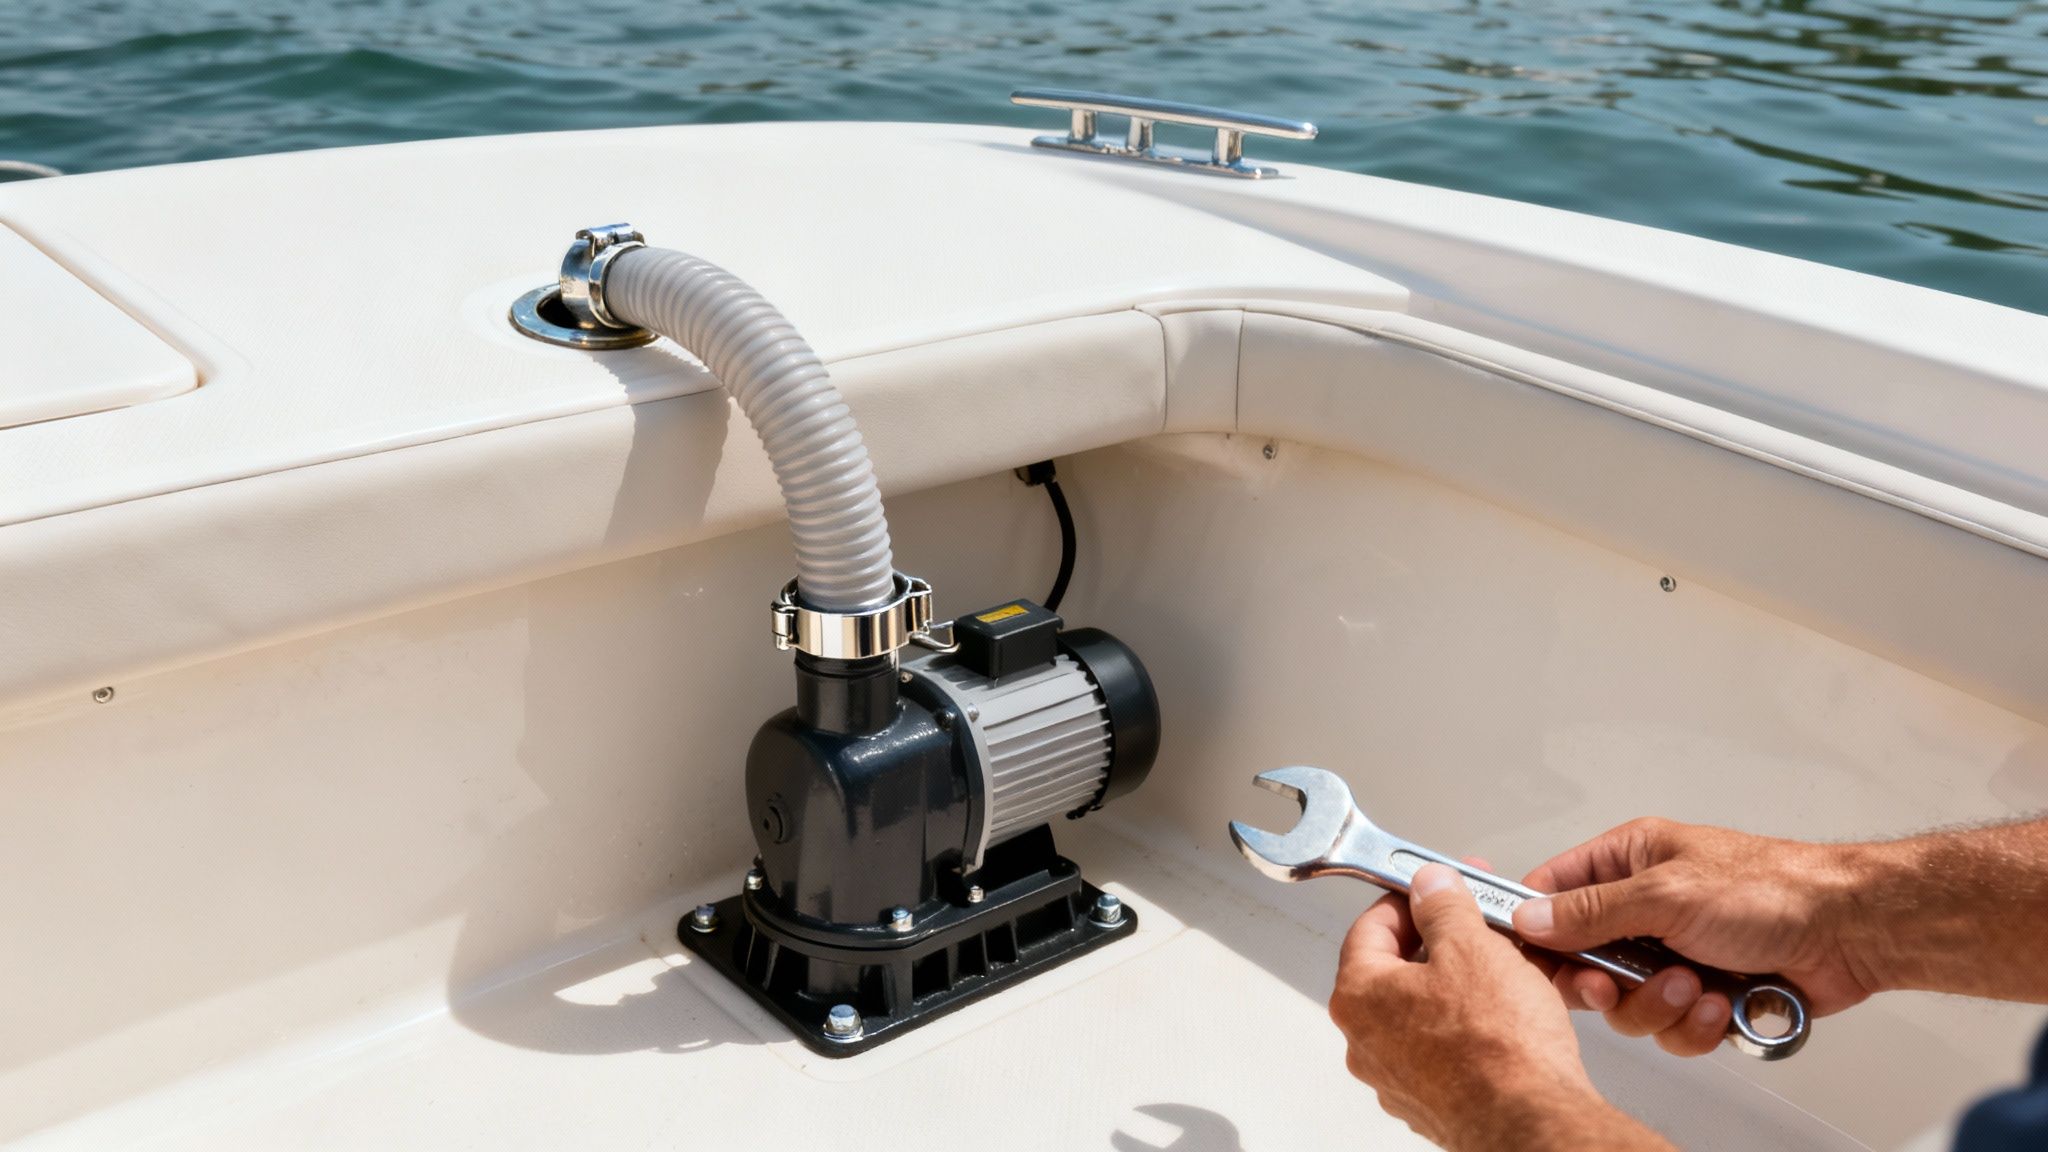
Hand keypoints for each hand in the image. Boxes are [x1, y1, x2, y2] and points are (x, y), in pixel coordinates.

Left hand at [1331, 862, 1664, 1150]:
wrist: (1532, 1121)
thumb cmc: (1498, 1047)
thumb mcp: (1472, 946)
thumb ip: (1443, 907)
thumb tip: (1430, 887)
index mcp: (1359, 997)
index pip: (1371, 927)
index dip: (1409, 900)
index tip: (1437, 890)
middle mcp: (1367, 1042)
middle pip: (1400, 970)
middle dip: (1445, 942)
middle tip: (1479, 925)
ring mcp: (1398, 1077)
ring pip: (1431, 1010)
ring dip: (1466, 983)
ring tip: (1510, 968)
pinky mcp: (1435, 1102)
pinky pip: (1450, 1048)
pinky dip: (1477, 1025)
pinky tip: (1512, 1014)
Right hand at [1512, 818, 1878, 1056]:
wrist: (1850, 932)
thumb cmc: (1771, 889)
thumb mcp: (1666, 893)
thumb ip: (1591, 911)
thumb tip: (1531, 918)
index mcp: (1628, 861)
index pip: (1552, 893)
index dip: (1535, 930)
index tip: (1531, 961)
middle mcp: (1644, 907)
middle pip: (1583, 962)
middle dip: (1604, 984)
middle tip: (1612, 986)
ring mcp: (1674, 954)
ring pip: (1627, 1004)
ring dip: (1658, 1006)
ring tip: (1695, 987)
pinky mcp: (1703, 994)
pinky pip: (1671, 1028)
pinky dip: (1694, 1025)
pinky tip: (1721, 1004)